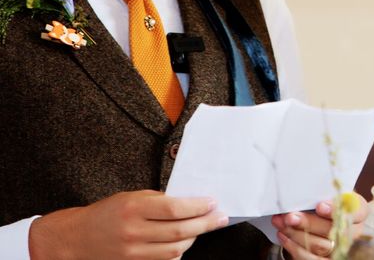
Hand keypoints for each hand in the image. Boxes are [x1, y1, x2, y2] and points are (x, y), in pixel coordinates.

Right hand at [28, 189, 228, 259]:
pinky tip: (185, 243)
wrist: (75, 239)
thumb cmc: (107, 212)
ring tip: (204, 228)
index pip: (175, 209)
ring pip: (174, 251)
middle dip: (205, 224)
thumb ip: (158, 200)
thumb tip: (189, 203)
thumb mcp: (131, 197)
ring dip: (194, 239)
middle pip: (179, 232)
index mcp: (134, 208)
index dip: (198, 207)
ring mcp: (132, 253)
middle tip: (221, 218)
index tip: (213, 203)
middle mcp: (133, 232)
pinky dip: (177, 254)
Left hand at [272, 195, 367, 259]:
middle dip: (308, 223)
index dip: (336, 210)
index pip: (355, 211)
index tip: (319, 206)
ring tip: (281, 223)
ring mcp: (342, 249)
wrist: (332, 218)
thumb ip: (325, 192)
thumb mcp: (333, 192)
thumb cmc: (331, 202)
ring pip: (320, 247)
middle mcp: (355, 232)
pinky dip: (294, 248)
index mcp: (359, 211)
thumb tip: (305, 192)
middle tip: (290, 216)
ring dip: (296, 235)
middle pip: (332, 231)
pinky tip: (285, 236)